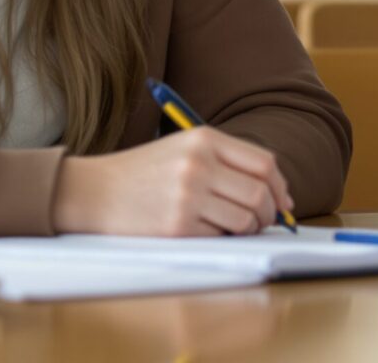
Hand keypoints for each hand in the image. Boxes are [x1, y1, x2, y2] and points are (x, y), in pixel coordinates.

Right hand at [51, 128, 292, 236]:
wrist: (95, 190)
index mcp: (204, 139)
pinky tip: (207, 231)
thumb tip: (277, 194)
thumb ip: (228, 162)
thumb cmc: (144, 172)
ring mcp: (188, 196)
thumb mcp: (184, 148)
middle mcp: (199, 164)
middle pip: (259, 194)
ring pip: (245, 220)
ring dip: (248, 229)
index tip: (283, 202)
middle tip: (263, 221)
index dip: (280, 187)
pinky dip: (221, 238)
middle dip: (269, 214)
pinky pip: (220, 237)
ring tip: (234, 227)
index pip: (264, 163)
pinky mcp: (177, 226)